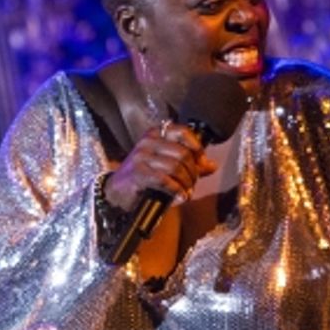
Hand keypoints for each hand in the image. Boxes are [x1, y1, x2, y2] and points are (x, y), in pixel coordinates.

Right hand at [102, 121, 216, 211]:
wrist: (116, 193)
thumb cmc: (143, 178)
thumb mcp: (166, 166)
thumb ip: (189, 164)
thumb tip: (212, 166)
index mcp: (155, 134)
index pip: (182, 132)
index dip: (196, 147)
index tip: (201, 162)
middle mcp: (147, 142)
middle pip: (182, 153)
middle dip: (193, 172)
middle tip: (192, 184)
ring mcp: (141, 156)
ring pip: (175, 167)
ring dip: (186, 184)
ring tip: (186, 193)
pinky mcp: (138, 173)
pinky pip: (164, 180)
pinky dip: (176, 191)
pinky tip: (180, 198)